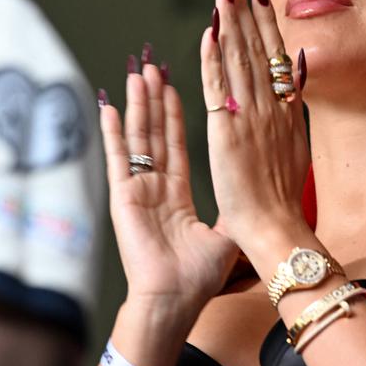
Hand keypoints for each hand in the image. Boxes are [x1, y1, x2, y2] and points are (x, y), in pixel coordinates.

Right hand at [99, 62, 236, 318]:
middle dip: (155, 100)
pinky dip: (113, 133)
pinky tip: (110, 107)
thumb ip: (234, 211)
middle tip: (153, 67)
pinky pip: (118, 158)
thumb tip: (256, 200)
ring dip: (138, 106)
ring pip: (138, 139)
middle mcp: (156, 188)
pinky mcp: (124, 197)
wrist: (175, 298)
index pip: (176, 146)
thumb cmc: (198, 277)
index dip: (175, 116)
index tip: (175, 86)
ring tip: (137, 74)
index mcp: (178, 196)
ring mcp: (138, 191)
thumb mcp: (224, 236)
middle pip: (155, 134)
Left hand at [199, 0, 310, 270]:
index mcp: (286, 112)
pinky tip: (209, 33)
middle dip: (246, 10)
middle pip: (258, 49)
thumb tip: (301, 71)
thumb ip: (296, 107)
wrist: (277, 225)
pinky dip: (213, 59)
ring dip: (230, 23)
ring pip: (239, 61)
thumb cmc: (284, 198)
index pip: (275, 57)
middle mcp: (271, 108)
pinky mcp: (227, 131)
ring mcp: (250, 118)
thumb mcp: (298, 146)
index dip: (266, 22)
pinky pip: (218, 87)